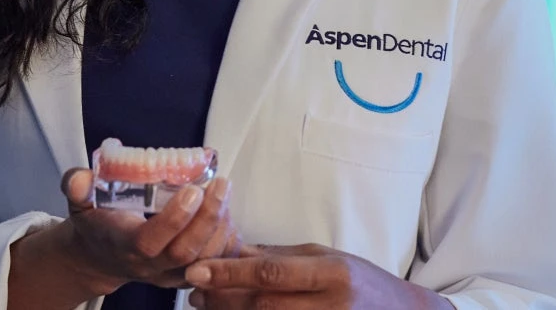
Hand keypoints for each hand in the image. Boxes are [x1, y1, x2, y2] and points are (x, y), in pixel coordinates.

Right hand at [59, 166, 241, 293]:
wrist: (102, 257)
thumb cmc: (96, 225)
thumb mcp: (78, 203)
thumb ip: (76, 187)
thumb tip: (80, 178)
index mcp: (124, 246)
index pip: (150, 241)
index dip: (173, 219)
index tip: (191, 189)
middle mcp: (150, 265)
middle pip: (185, 252)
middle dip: (207, 218)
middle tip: (219, 185)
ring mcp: (170, 274)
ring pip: (205, 259)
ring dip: (220, 226)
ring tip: (223, 193)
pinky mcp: (186, 274)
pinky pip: (214, 263)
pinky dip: (226, 239)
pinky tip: (226, 212)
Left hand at [183, 243, 454, 309]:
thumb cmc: (361, 280)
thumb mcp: (325, 257)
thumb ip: (281, 257)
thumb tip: (234, 251)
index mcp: (332, 273)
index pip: (272, 273)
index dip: (231, 273)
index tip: (198, 269)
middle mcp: (332, 305)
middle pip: (263, 305)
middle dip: (223, 298)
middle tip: (194, 291)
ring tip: (206, 305)